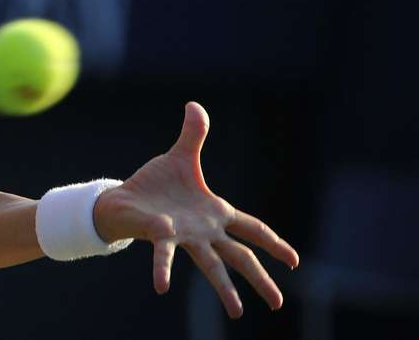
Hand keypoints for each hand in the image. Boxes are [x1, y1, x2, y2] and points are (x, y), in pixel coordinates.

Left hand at [92, 102, 299, 318]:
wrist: (124, 198)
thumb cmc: (156, 184)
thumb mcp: (180, 156)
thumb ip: (193, 134)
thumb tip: (195, 105)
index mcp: (216, 213)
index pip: (252, 228)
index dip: (274, 242)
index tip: (295, 261)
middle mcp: (204, 231)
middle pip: (240, 257)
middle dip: (261, 279)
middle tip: (278, 305)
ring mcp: (184, 237)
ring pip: (210, 265)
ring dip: (223, 289)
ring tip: (237, 313)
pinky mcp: (159, 236)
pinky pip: (163, 253)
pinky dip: (162, 267)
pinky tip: (161, 285)